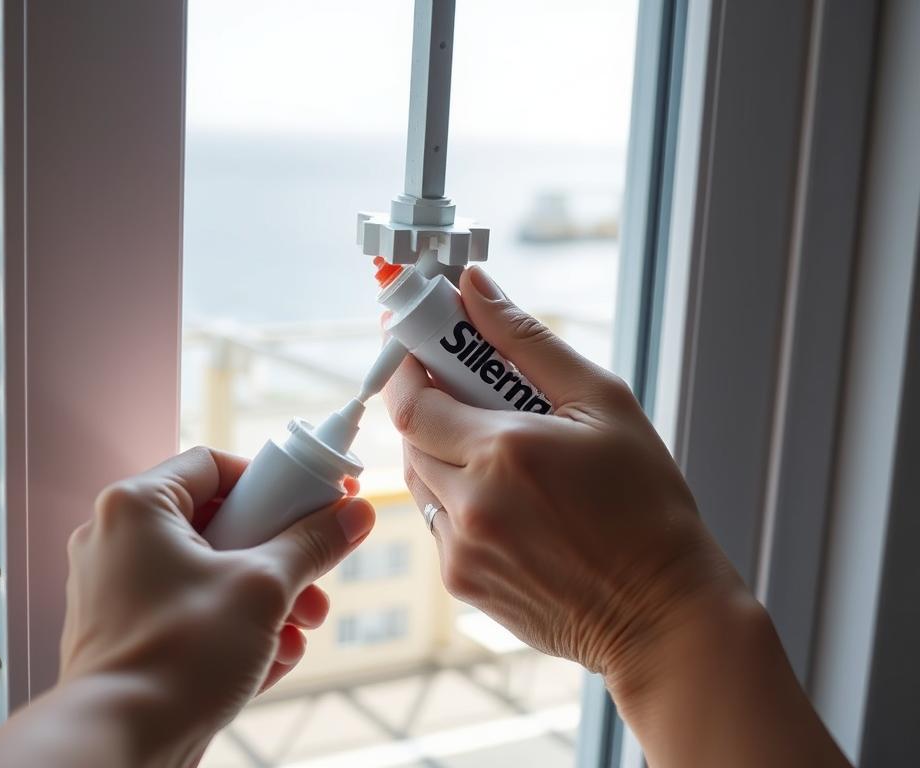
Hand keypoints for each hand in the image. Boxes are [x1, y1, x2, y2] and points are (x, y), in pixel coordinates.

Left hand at [60, 447, 374, 764]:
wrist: (120, 747)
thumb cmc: (178, 657)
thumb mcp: (263, 588)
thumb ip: (312, 543)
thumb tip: (355, 514)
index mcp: (137, 508)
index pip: (214, 465)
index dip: (272, 478)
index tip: (315, 498)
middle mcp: (117, 540)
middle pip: (220, 523)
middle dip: (279, 554)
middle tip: (316, 574)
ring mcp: (118, 589)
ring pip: (210, 573)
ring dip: (267, 598)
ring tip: (301, 629)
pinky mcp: (128, 634)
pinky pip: (193, 612)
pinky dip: (234, 628)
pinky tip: (272, 658)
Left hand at [384, 266, 737, 680]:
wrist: (662, 612)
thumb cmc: (646, 505)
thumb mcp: (602, 403)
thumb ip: (527, 340)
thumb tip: (474, 287)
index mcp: (504, 453)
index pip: (411, 400)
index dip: (406, 366)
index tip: (417, 343)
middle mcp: (470, 505)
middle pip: (409, 437)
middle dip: (430, 405)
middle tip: (470, 390)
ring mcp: (461, 550)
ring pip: (419, 480)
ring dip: (442, 450)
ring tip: (501, 447)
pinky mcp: (462, 582)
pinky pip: (437, 521)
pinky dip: (457, 497)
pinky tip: (510, 498)